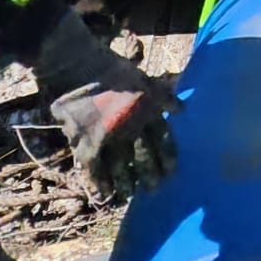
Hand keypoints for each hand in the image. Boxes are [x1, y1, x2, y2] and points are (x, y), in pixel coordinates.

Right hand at [32, 8, 176, 197]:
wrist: (78, 66)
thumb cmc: (112, 70)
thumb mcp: (145, 78)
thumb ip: (164, 96)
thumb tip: (182, 109)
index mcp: (148, 111)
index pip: (164, 140)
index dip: (168, 157)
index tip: (172, 171)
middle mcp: (132, 127)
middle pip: (145, 157)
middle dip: (151, 175)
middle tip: (155, 189)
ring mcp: (110, 137)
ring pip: (121, 167)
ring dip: (127, 182)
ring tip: (131, 194)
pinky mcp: (87, 142)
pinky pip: (95, 169)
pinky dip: (100, 182)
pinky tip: (106, 193)